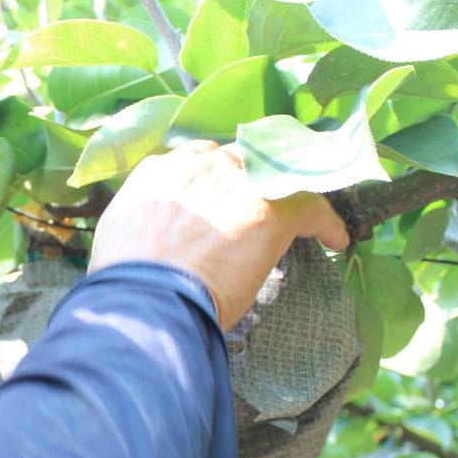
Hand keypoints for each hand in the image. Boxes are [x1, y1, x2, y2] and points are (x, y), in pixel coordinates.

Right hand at [87, 141, 349, 329]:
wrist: (146, 297)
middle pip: (237, 160)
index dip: (213, 182)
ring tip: (302, 215)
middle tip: (259, 207)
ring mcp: (235, 182)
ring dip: (286, 195)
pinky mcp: (268, 209)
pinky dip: (326, 223)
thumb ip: (144, 225)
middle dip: (249, 181)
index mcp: (157, 172)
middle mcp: (197, 165)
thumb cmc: (126, 283)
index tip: (222, 200)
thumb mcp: (121, 238)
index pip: (194, 162)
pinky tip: (336, 239)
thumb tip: (158, 244)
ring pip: (274, 176)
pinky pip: (310, 207)